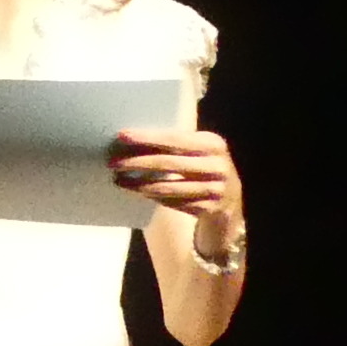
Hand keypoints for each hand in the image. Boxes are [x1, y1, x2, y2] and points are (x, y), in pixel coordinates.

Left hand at [111, 125, 243, 249]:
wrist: (233, 201)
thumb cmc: (206, 168)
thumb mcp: (201, 151)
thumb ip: (178, 144)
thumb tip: (134, 138)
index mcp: (213, 144)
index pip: (175, 138)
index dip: (147, 137)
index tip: (122, 136)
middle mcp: (217, 166)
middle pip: (169, 163)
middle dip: (137, 162)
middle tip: (113, 162)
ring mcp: (215, 190)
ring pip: (168, 187)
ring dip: (140, 185)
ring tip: (119, 180)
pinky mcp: (208, 209)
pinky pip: (173, 203)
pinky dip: (153, 197)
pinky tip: (138, 192)